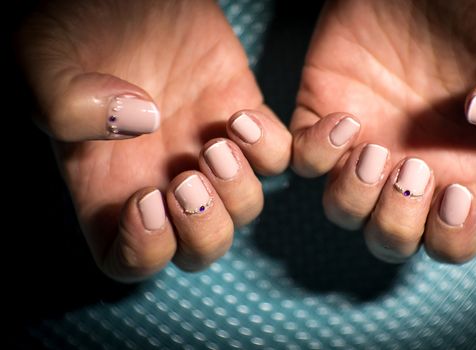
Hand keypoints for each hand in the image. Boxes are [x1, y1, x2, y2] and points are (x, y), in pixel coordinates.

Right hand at [19, 0, 290, 280]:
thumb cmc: (72, 25)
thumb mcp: (43, 62)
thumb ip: (68, 104)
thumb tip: (139, 122)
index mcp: (106, 185)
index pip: (128, 260)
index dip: (143, 251)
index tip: (145, 201)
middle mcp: (160, 177)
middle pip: (199, 249)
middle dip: (204, 230)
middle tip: (188, 182)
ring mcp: (205, 149)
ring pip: (244, 210)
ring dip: (239, 191)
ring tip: (218, 144)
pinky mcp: (239, 116)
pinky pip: (277, 158)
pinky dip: (271, 150)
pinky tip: (241, 117)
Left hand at [291, 0, 475, 262]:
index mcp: (462, 166)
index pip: (452, 242)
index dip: (452, 237)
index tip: (456, 191)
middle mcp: (410, 165)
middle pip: (389, 239)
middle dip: (396, 222)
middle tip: (411, 167)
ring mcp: (363, 144)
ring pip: (341, 210)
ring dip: (354, 196)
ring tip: (373, 148)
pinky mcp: (322, 115)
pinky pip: (302, 162)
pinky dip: (315, 154)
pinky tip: (343, 119)